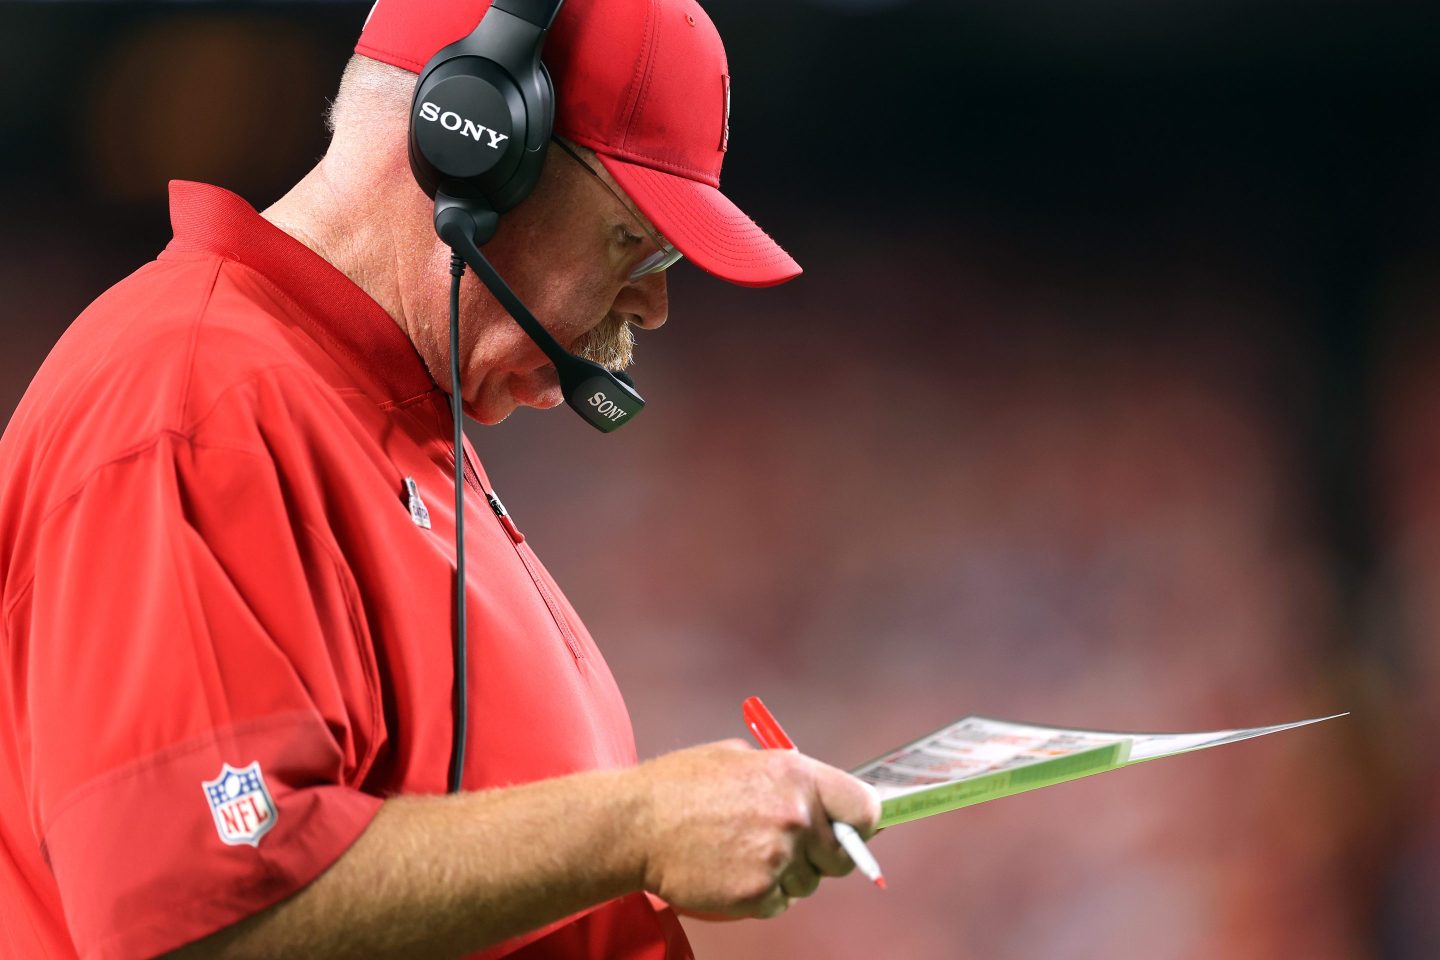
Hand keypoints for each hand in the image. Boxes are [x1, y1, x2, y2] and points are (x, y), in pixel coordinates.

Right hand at [629, 740, 879, 919]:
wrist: (635, 823)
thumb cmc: (682, 785)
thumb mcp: (741, 759)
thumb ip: (787, 778)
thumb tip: (822, 799)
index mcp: (796, 775)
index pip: (865, 808)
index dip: (862, 823)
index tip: (854, 831)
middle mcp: (795, 816)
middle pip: (842, 854)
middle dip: (822, 855)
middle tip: (788, 847)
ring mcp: (777, 857)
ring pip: (808, 882)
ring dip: (786, 875)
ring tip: (743, 852)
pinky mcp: (757, 893)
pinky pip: (778, 903)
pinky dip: (760, 895)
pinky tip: (730, 871)